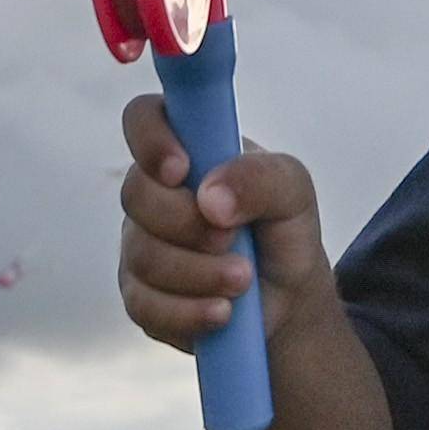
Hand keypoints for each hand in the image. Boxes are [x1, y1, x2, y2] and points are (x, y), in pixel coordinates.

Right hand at [118, 93, 322, 353]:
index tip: (182, 169)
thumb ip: (259, 177)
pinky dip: (190, 311)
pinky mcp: (141, 297)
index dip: (151, 139)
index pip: (143, 118)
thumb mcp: (293, 191)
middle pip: (135, 194)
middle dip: (188, 223)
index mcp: (187, 148)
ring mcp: (140, 245)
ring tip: (243, 279)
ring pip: (143, 256)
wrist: (288, 299)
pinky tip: (222, 311)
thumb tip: (210, 196)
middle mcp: (154, 193)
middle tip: (232, 238)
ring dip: (200, 272)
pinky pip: (145, 305)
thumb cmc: (283, 228)